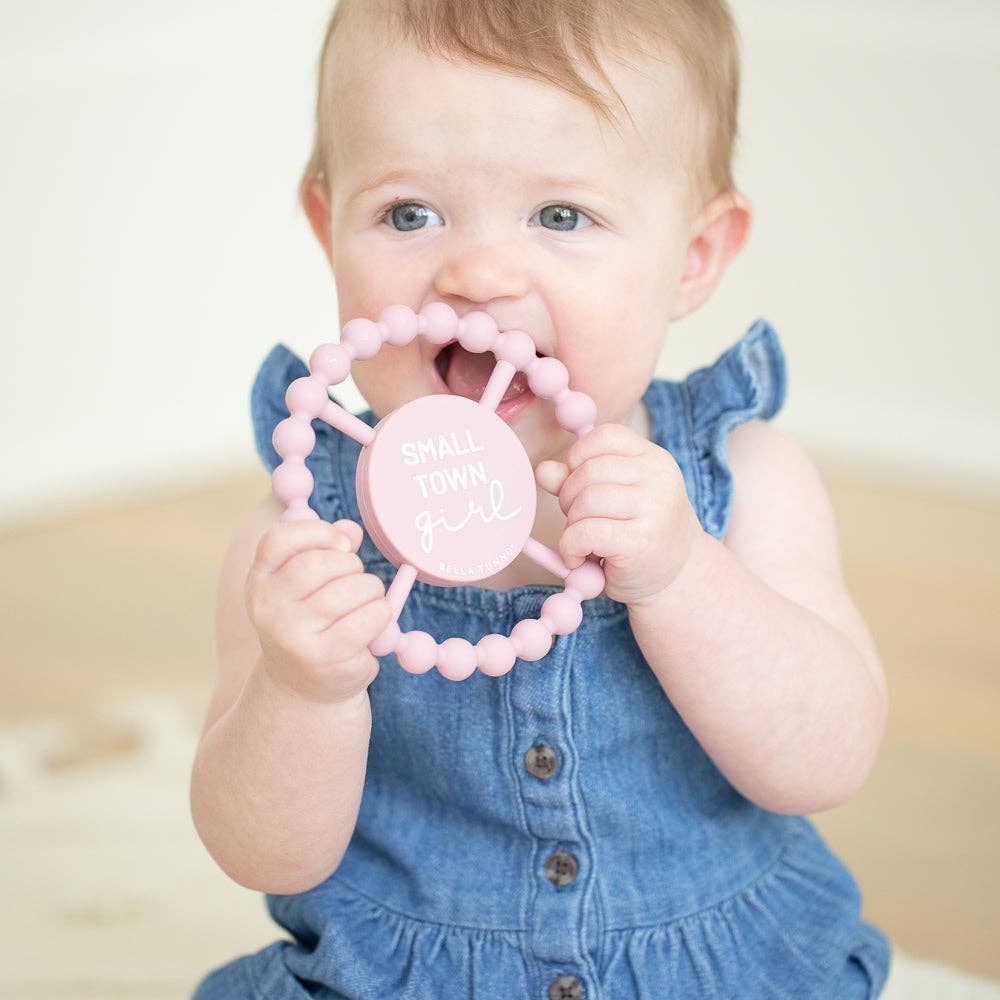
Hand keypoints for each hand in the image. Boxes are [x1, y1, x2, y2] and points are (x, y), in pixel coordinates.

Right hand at [246, 517, 393, 704]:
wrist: (301, 686)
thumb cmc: (311, 622)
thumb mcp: (308, 585)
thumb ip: (329, 549)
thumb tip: (350, 530)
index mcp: (260, 580)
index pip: (279, 540)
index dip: (317, 532)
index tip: (342, 544)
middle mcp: (269, 608)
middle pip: (319, 564)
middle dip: (352, 564)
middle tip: (359, 578)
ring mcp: (293, 636)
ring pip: (349, 590)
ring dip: (372, 589)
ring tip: (369, 600)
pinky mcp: (323, 658)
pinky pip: (367, 620)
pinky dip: (381, 613)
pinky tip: (376, 620)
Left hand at [535, 423, 701, 607]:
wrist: (679, 577)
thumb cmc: (641, 534)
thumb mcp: (613, 500)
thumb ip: (577, 481)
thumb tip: (542, 471)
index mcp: (653, 459)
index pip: (604, 436)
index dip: (578, 457)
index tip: (578, 484)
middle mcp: (659, 478)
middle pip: (588, 471)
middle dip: (569, 497)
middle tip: (578, 521)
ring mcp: (654, 509)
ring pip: (585, 501)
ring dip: (571, 525)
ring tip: (583, 542)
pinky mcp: (640, 541)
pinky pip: (585, 533)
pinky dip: (570, 547)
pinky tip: (578, 558)